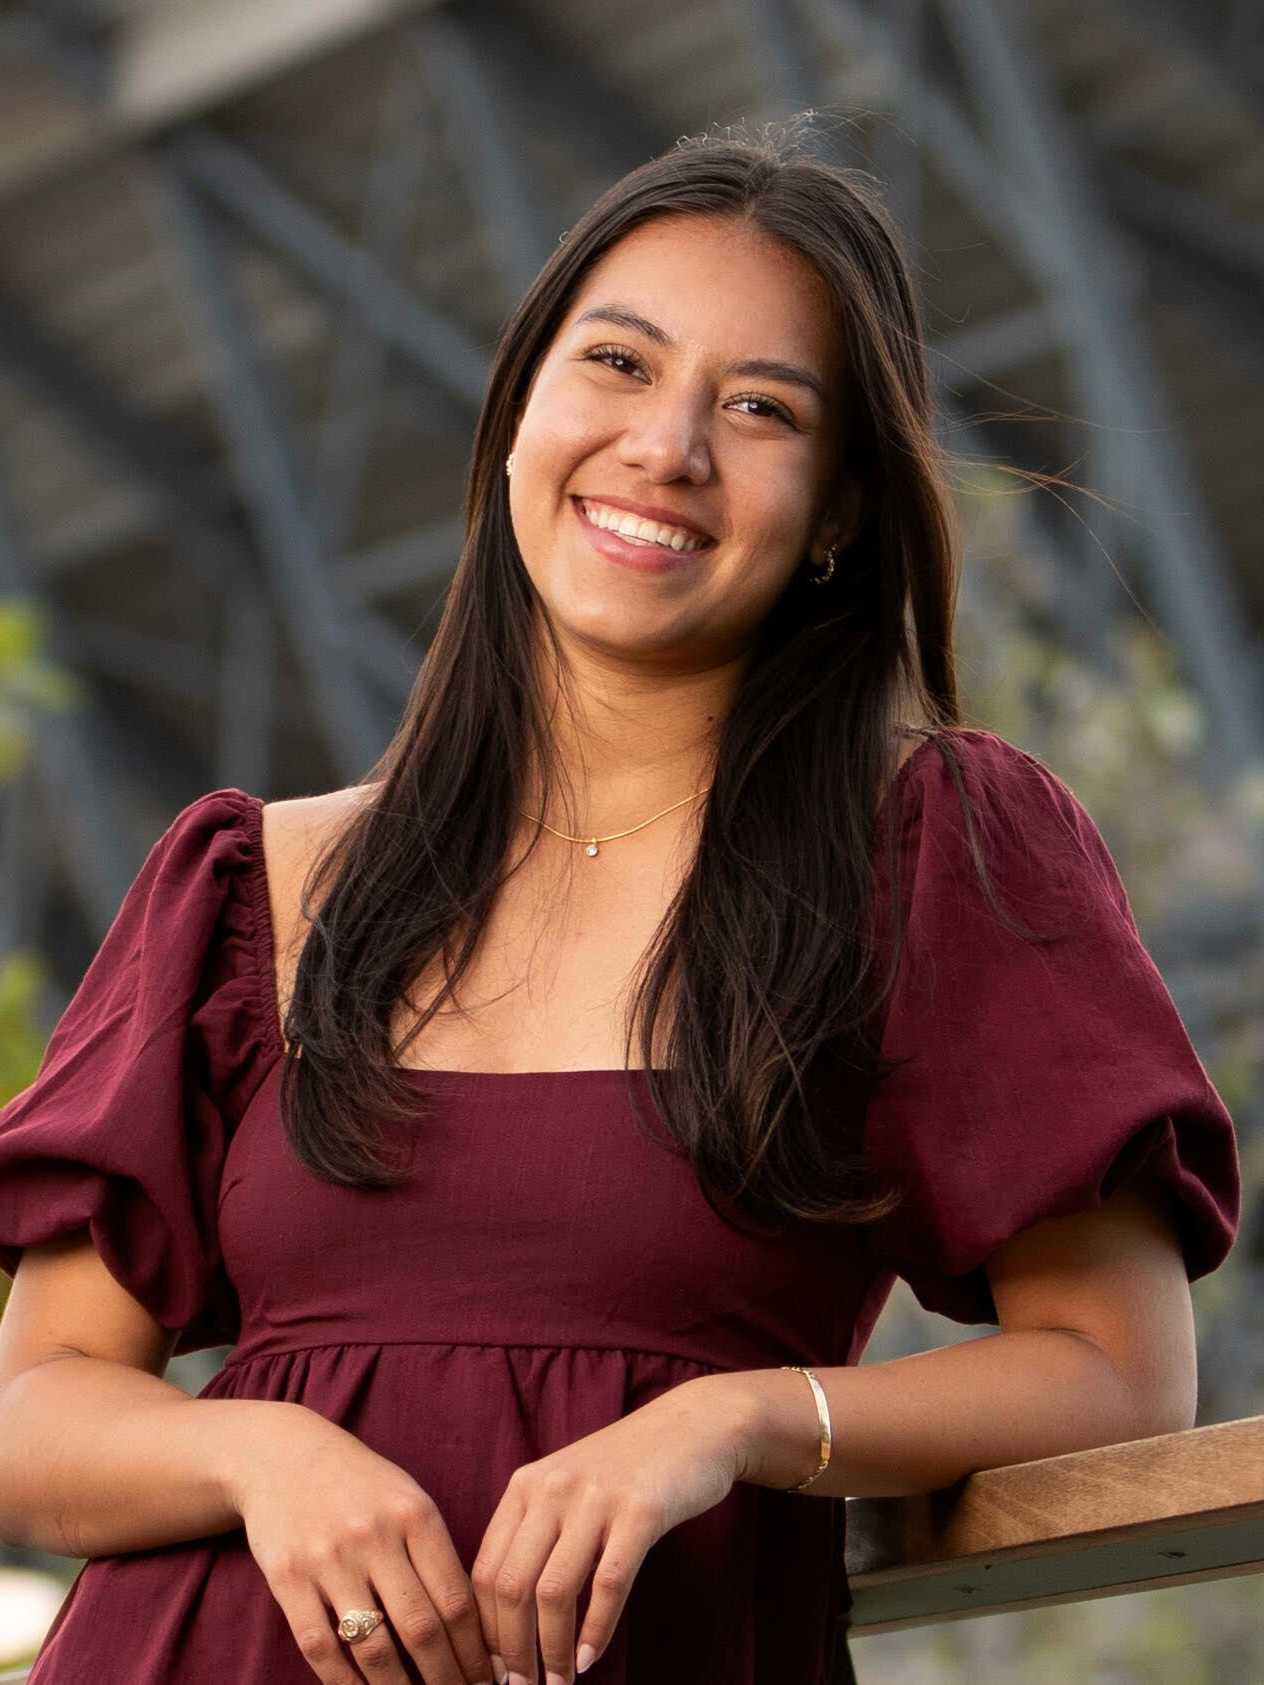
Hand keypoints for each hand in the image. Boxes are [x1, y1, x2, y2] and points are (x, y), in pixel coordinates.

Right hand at [227, 1402, 495, 1684]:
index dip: (475, 1651)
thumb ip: (436, 1555)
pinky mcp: (288, 1578)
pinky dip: (346, 1684)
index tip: (487, 1677)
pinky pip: (320, 1647)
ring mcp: (329, 1558)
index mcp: (414, 1514)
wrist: (283, 1455)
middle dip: (447, 1678)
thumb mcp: (408, 1500)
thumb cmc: (360, 1486)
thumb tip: (471, 1630)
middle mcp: (374, 1535)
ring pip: (373, 1647)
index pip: (456, 1599)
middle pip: (421, 1628)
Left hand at [470, 1376, 748, 1683]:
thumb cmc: (627, 1468)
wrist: (694, 1425)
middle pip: (511, 1586)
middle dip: (512, 1649)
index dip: (485, 1629)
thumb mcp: (567, 1488)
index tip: (495, 1667)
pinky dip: (596, 1630)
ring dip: (550, 1650)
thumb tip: (508, 1617)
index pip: (486, 1570)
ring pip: (554, 1592)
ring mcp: (597, 1498)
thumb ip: (537, 1534)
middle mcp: (553, 1489)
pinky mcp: (641, 1511)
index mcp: (526, 1486)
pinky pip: (609, 1584)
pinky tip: (590, 1657)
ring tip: (557, 1683)